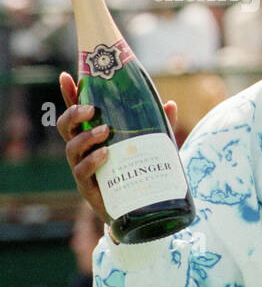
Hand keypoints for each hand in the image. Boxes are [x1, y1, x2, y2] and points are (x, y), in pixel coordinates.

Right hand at [56, 72, 178, 229]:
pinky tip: (104, 155)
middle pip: (65, 127)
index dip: (69, 95)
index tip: (67, 75)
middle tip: (92, 109)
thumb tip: (170, 104)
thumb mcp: (154, 146)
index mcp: (94, 136)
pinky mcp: (89, 189)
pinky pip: (82, 173)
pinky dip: (91, 162)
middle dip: (73, 114)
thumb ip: (160, 126)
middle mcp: (84, 151)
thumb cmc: (143, 172)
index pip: (78, 113)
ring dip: (86, 137)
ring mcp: (83, 169)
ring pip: (71, 148)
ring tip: (105, 131)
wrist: (143, 211)